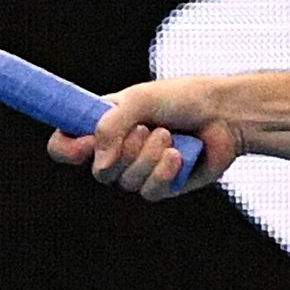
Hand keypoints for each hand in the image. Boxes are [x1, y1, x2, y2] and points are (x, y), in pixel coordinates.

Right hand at [46, 77, 240, 200]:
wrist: (224, 114)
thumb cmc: (182, 99)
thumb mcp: (139, 99)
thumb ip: (110, 125)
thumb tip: (99, 165)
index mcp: (103, 126)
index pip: (65, 147)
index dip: (67, 149)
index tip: (85, 142)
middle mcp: (117, 151)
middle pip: (98, 172)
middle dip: (124, 150)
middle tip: (146, 128)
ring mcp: (139, 171)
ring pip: (126, 181)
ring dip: (148, 156)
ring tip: (169, 135)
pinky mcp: (163, 186)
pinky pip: (149, 191)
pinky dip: (163, 172)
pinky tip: (178, 155)